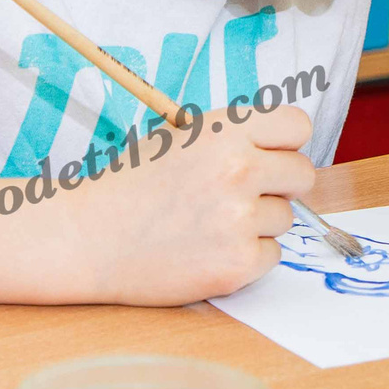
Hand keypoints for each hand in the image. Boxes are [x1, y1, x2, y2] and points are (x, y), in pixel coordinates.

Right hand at [64, 106, 317, 303]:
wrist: (87, 237)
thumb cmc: (128, 186)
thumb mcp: (175, 138)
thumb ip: (229, 137)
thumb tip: (278, 149)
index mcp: (224, 130)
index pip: (296, 125)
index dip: (284, 143)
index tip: (269, 155)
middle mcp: (238, 170)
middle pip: (302, 174)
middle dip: (279, 185)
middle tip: (241, 195)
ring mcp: (240, 219)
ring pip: (284, 218)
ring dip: (258, 224)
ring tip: (209, 225)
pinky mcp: (238, 263)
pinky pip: (271, 256)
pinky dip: (246, 257)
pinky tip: (206, 250)